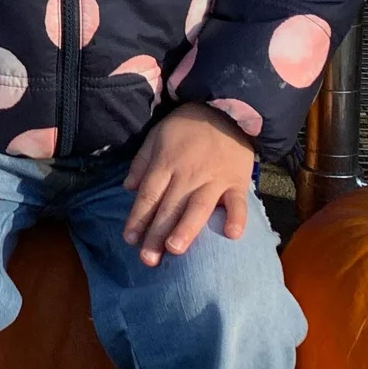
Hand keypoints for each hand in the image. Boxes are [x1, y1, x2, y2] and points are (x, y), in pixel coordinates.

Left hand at [122, 102, 255, 265]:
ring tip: (175, 250)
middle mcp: (187, 175)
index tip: (129, 240)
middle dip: (156, 234)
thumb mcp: (156, 136)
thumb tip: (129, 189)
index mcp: (165, 164)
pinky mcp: (236, 181)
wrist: (225, 109)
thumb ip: (142, 162)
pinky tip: (231, 235)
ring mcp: (213, 179)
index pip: (148, 196)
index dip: (138, 218)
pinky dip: (236, 217)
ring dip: (186, 229)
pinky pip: (238, 202)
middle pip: (169, 207)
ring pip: (198, 207)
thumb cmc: (186, 126)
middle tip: (148, 260)